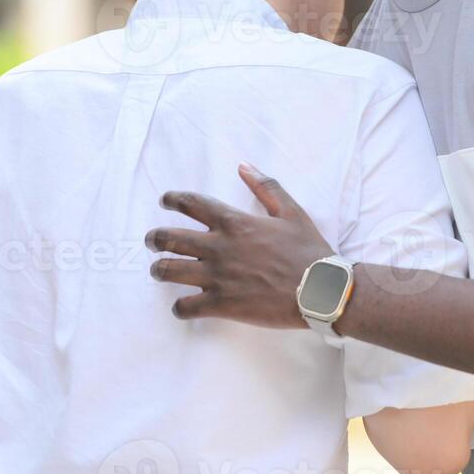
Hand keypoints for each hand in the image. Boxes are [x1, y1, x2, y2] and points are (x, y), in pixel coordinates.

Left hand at [145, 163, 333, 328]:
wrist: (320, 289)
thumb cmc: (308, 249)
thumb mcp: (291, 211)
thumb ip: (265, 186)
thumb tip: (243, 166)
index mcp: (234, 222)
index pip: (190, 204)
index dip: (172, 200)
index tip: (165, 201)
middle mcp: (218, 247)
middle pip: (168, 238)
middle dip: (154, 238)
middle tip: (153, 241)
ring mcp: (217, 277)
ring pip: (168, 271)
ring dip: (159, 270)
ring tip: (159, 271)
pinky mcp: (221, 304)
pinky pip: (185, 307)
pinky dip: (180, 307)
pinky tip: (184, 305)